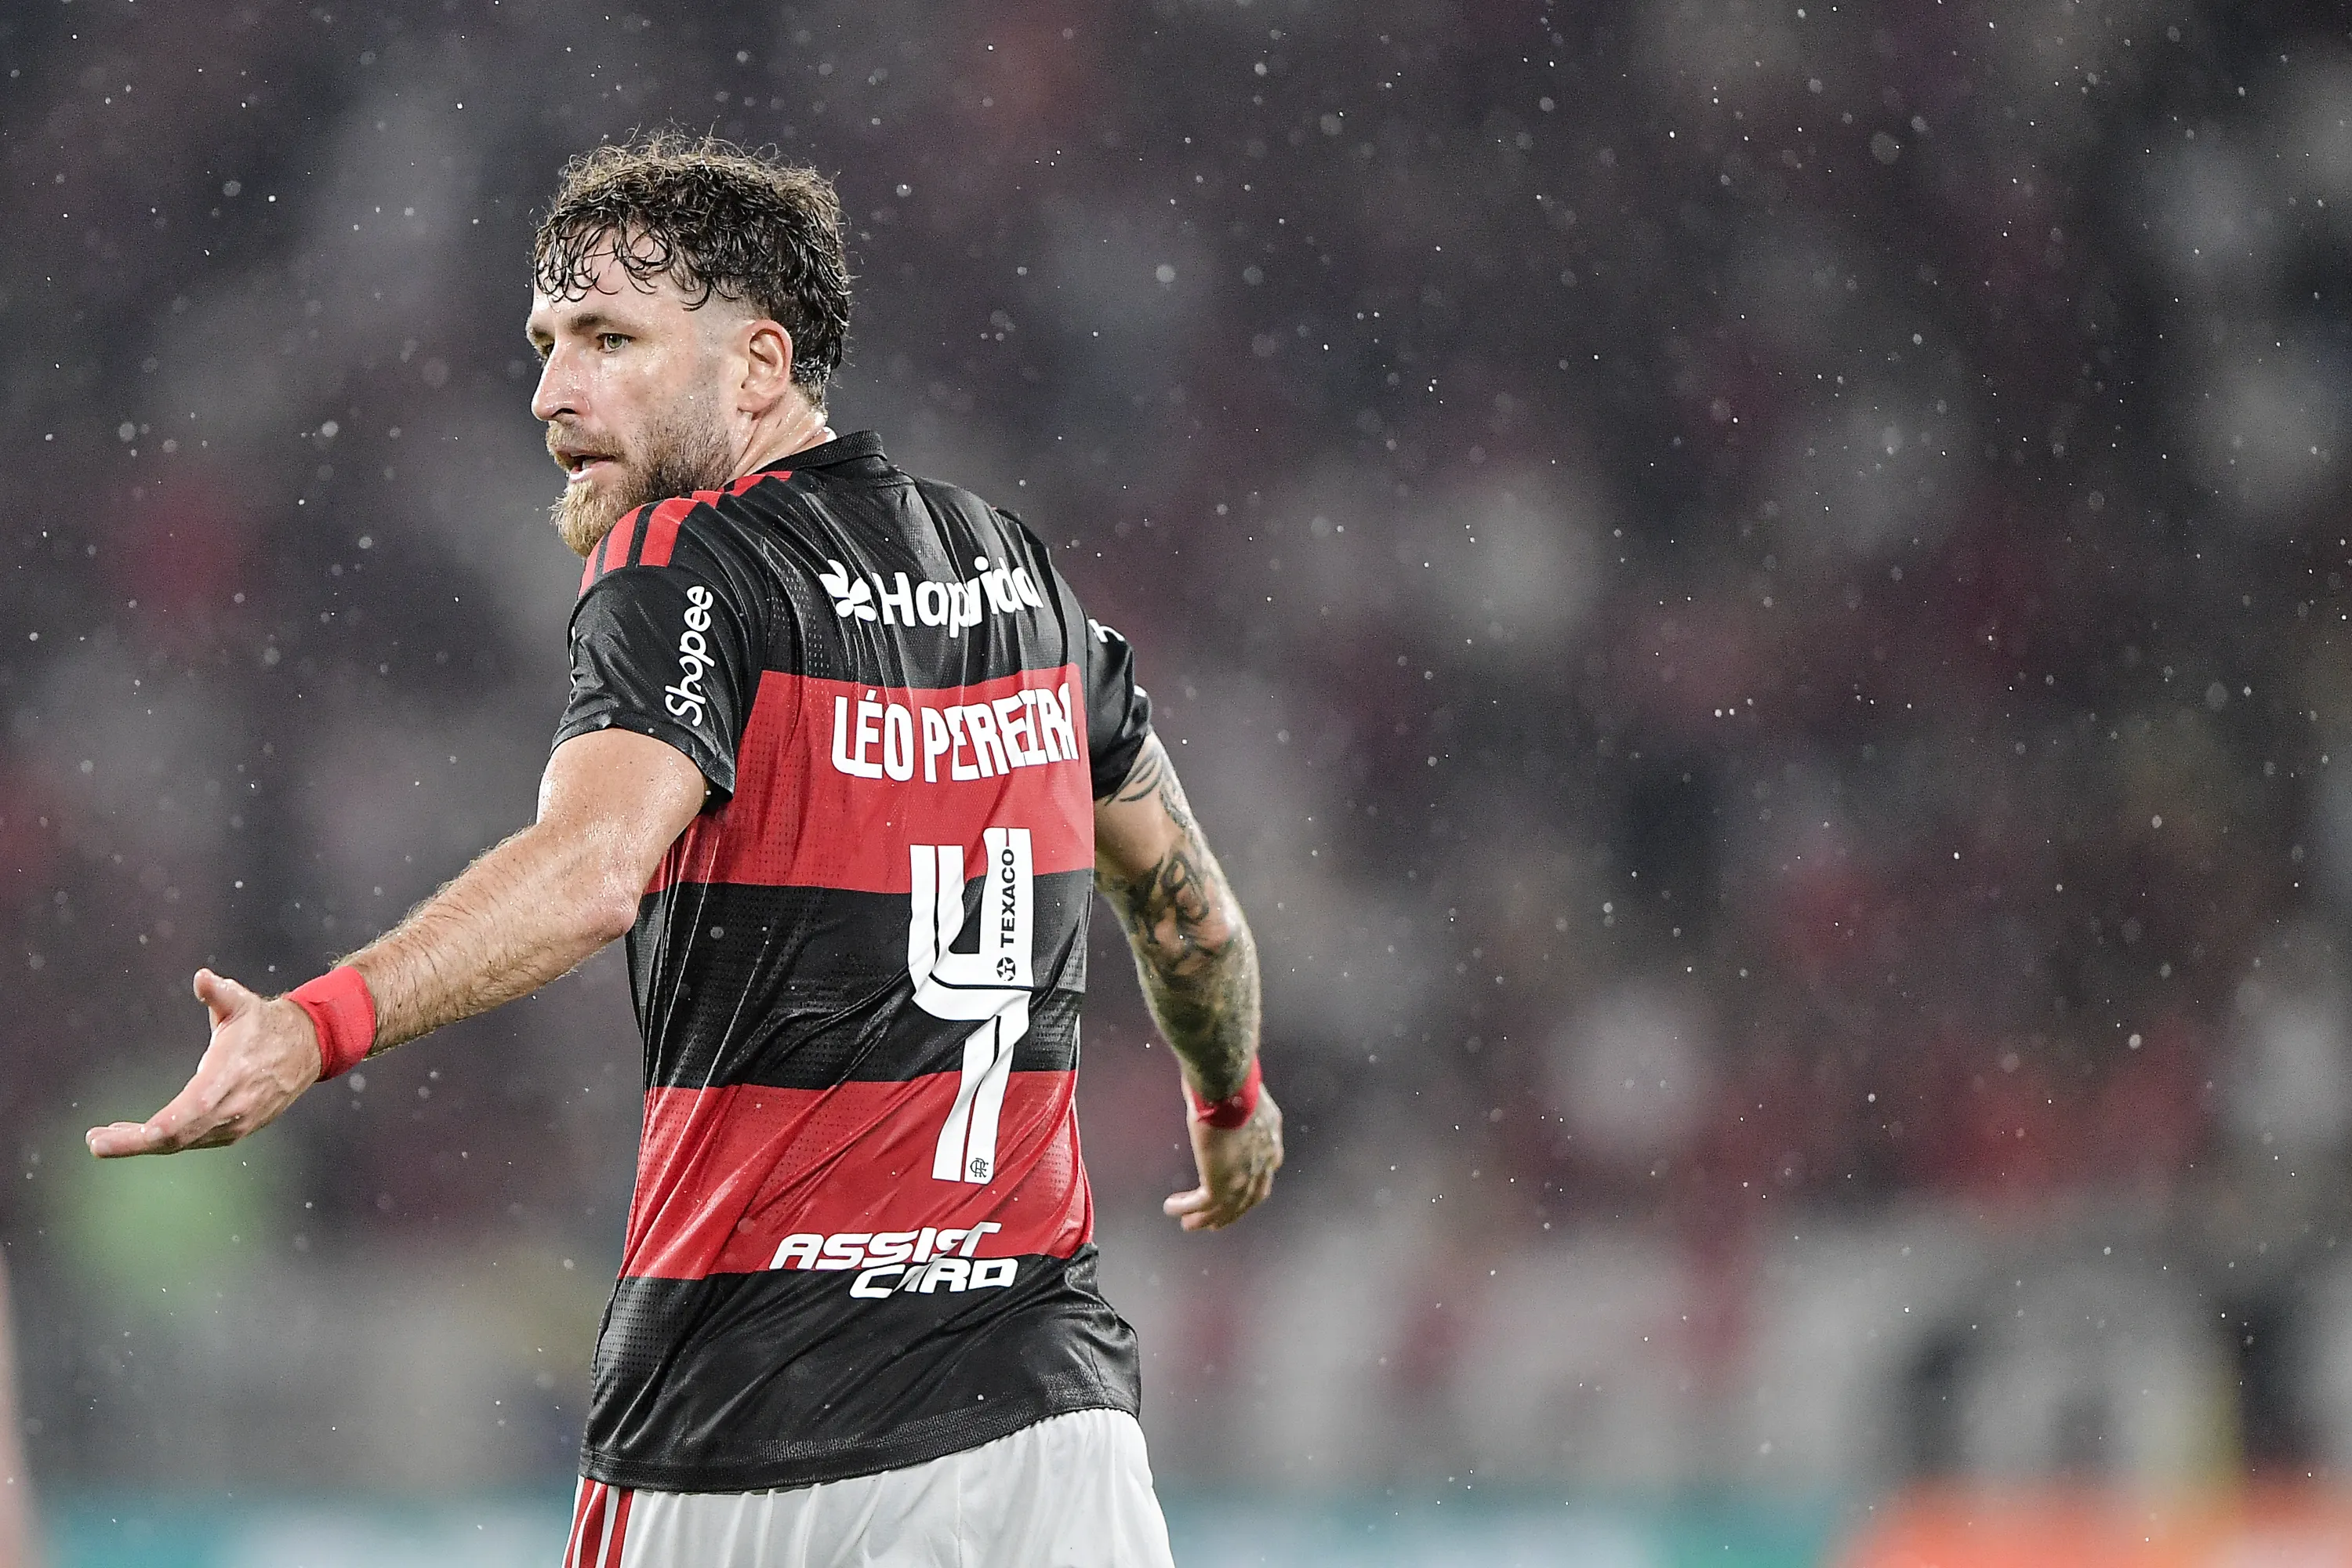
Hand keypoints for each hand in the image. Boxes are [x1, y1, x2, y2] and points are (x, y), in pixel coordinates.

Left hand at [85, 969, 321, 1157]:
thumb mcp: (242, 1003)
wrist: (307, 1048)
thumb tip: (202, 978)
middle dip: (132, 1144)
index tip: (108, 1138)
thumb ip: (218, 992)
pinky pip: (193, 1141)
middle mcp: (233, 1108)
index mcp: (229, 1077)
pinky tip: (142, 1133)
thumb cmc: (266, 1023)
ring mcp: (236, 1123)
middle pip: (175, 1139)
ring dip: (143, 1143)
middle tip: (95, 1142)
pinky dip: (165, 1140)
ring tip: (107, 1137)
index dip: (145, 1133)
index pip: (183, 1116)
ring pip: (182, 1144)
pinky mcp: (236, 1130)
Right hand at [1163, 1087, 1282, 1231]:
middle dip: (1232, 1211)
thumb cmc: (1231, 1078)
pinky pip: (1202, 1205)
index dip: (1252, 1183)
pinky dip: (1186, 1209)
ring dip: (1206, 1218)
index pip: (1266, 1169)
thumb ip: (1230, 1099)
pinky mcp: (1221, 1183)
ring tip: (1190, 1225)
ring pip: (1225, 1208)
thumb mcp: (1238, 1090)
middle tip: (1216, 1221)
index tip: (1239, 1191)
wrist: (1228, 1086)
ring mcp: (1244, 1176)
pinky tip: (1171, 1208)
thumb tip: (1213, 1087)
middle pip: (1249, 1197)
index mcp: (1270, 1137)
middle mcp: (1263, 1161)